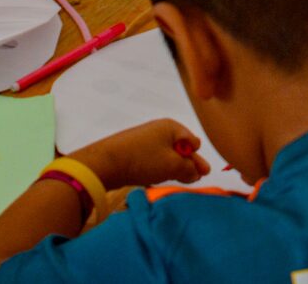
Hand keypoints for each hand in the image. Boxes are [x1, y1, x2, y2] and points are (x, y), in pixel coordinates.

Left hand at [72, 119, 209, 190]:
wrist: (106, 162)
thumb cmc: (144, 159)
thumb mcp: (173, 165)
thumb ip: (189, 169)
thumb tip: (197, 172)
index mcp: (171, 127)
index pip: (193, 142)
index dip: (196, 158)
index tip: (200, 173)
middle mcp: (159, 129)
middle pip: (180, 149)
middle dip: (187, 164)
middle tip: (195, 179)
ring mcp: (146, 139)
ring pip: (167, 156)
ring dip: (173, 168)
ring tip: (176, 180)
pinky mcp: (135, 150)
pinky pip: (154, 160)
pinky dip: (159, 169)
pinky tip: (157, 178)